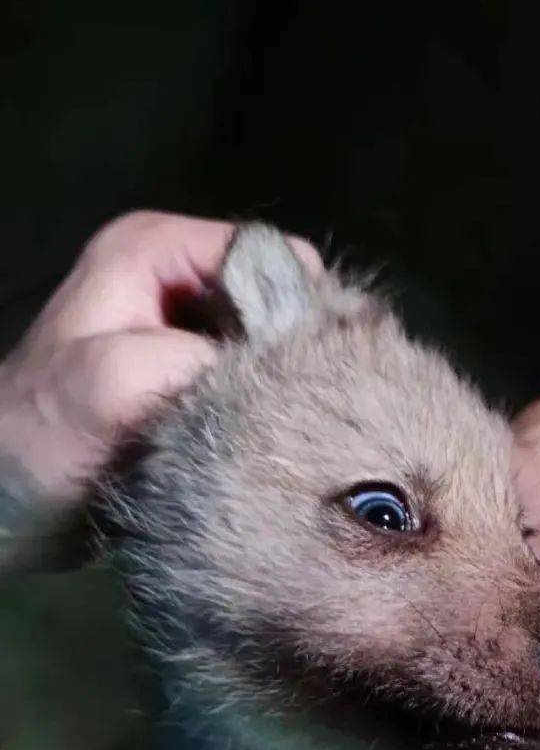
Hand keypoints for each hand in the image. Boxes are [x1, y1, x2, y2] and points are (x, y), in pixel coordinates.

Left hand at [0, 211, 319, 534]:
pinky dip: (264, 407)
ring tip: (274, 430)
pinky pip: (255, 378)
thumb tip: (291, 372)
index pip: (272, 257)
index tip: (301, 374)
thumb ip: (206, 359)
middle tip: (290, 410)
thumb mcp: (117, 382)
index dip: (297, 311)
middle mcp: (175, 275)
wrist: (5, 501)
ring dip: (279, 386)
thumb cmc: (43, 434)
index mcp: (155, 248)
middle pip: (279, 299)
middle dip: (292, 351)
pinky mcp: (191, 372)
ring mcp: (184, 325)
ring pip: (273, 343)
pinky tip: (259, 439)